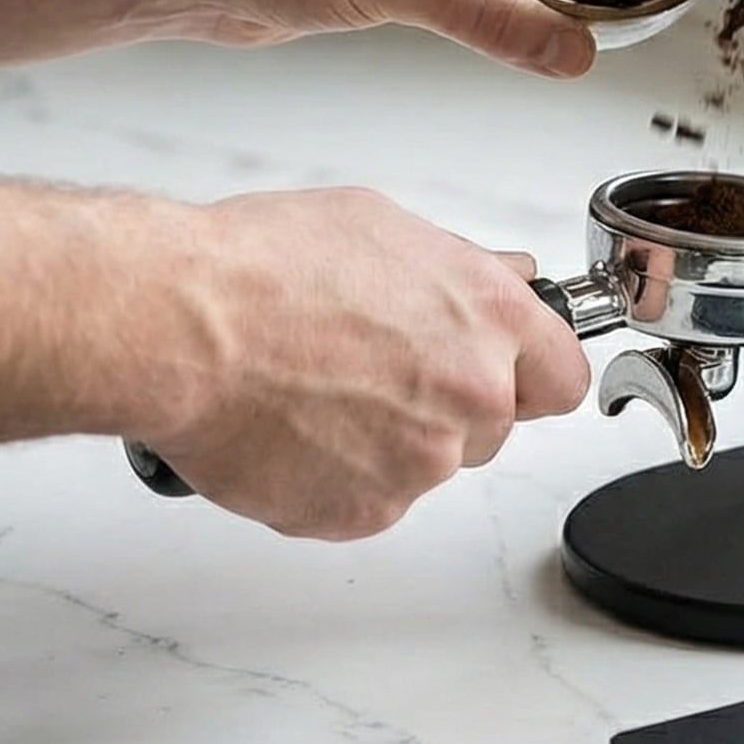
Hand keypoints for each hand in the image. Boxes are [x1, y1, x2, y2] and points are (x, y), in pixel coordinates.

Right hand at [118, 188, 588, 537]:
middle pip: (493, 425)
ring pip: (426, 465)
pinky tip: (293, 428)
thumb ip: (462, 269)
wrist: (181, 327)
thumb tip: (507, 278)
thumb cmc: (264, 268)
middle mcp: (469, 396)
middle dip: (447, 404)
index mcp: (488, 320)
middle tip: (376, 370)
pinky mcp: (361, 514)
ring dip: (388, 442)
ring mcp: (419, 465)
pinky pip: (368, 501)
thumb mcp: (384, 229)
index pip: (562, 377)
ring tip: (317, 391)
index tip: (508, 373)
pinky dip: (335, 477)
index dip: (530, 373)